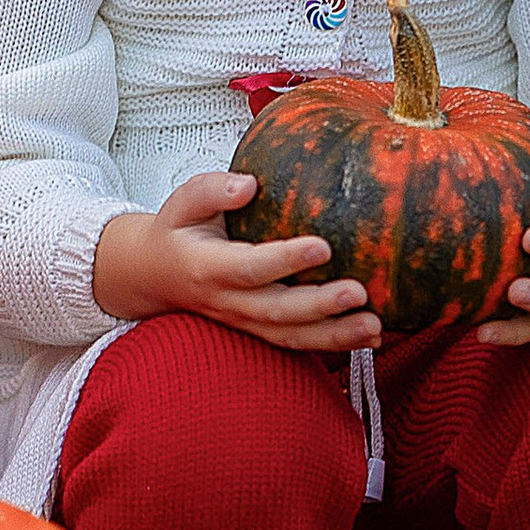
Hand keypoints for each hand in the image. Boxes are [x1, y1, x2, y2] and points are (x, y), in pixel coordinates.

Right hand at [92, 172, 380, 353]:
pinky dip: (335, 344)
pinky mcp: (260, 331)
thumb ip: (210, 190)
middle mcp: (227, 301)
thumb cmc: (178, 232)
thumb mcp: (182, 203)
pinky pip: (296, 343)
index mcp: (207, 266)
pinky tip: (372, 337)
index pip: (248, 267)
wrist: (156, 276)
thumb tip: (248, 184)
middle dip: (319, 306)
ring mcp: (244, 322)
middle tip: (359, 292)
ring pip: (290, 336)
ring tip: (374, 326)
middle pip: (276, 311)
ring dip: (334, 335)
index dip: (284, 260)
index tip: (323, 245)